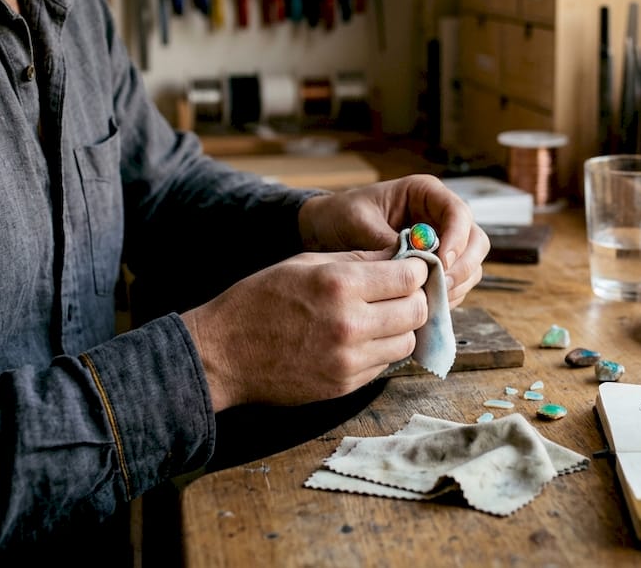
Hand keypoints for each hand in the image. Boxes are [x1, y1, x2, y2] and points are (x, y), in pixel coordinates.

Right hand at [180, 250, 429, 410]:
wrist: (223, 353)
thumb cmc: (260, 299)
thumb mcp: (304, 262)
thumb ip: (356, 259)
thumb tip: (400, 255)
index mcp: (339, 285)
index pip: (409, 276)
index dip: (415, 268)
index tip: (410, 267)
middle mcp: (350, 324)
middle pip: (416, 310)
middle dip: (414, 297)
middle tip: (400, 292)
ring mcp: (349, 359)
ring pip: (407, 341)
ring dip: (401, 326)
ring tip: (381, 316)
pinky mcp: (345, 385)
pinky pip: (385, 364)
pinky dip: (381, 349)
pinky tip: (361, 338)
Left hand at [297, 174, 488, 306]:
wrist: (324, 231)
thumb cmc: (339, 216)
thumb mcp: (358, 222)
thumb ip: (385, 240)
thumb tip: (410, 264)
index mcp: (425, 194)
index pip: (459, 214)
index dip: (456, 239)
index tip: (441, 263)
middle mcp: (440, 217)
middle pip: (475, 242)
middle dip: (462, 266)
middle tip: (438, 287)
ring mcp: (442, 244)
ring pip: (470, 266)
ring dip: (456, 285)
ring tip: (429, 301)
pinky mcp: (435, 268)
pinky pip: (454, 285)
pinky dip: (445, 297)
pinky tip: (425, 308)